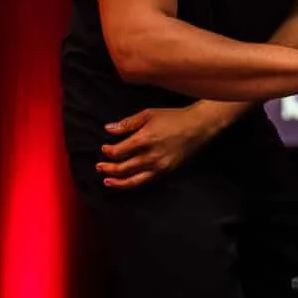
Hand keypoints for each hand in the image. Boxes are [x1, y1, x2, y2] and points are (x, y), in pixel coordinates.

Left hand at [96, 105, 220, 188]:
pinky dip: (133, 183)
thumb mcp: (148, 114)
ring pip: (133, 180)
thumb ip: (128, 123)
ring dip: (118, 182)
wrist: (197, 127)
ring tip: (107, 181)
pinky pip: (146, 181)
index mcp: (144, 140)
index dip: (108, 152)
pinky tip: (127, 182)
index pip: (119, 152)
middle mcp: (150, 156)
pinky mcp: (166, 172)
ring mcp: (159, 167)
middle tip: (99, 167)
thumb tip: (109, 129)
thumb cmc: (173, 118)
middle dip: (109, 168)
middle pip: (123, 168)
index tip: (104, 149)